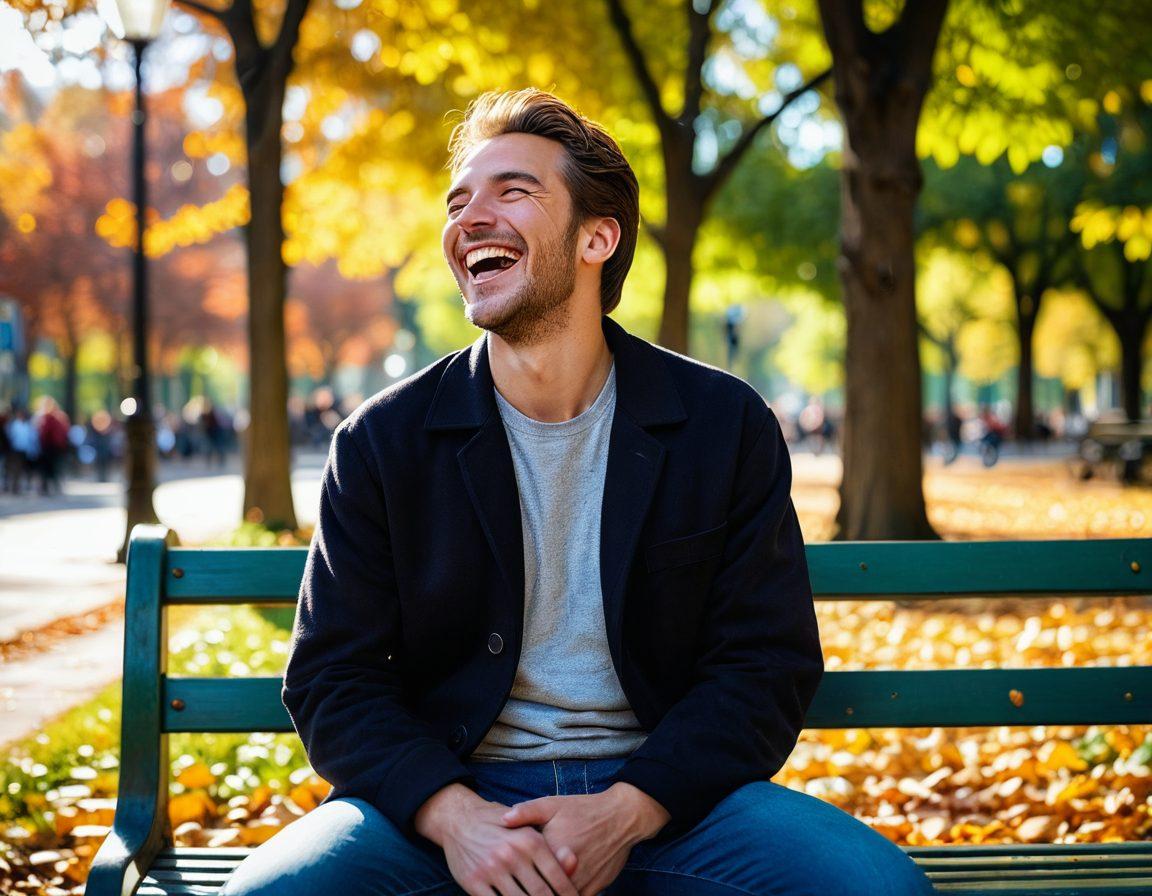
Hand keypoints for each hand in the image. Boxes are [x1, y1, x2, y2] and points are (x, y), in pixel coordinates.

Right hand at [415, 783, 578, 895]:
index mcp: (529, 840)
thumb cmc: (499, 823)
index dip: (569, 894)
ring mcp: (491, 869)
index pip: (557, 876)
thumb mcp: (527, 826)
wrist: (459, 819)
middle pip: (541, 894)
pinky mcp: (474, 882)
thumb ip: (549, 846)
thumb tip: (574, 861)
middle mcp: (512, 855)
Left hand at [500, 784, 669, 895]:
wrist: (622, 818)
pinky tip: (556, 892)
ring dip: (548, 894)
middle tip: (521, 889)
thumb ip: (526, 812)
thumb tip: (502, 820)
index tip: (508, 881)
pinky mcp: (595, 889)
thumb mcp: (553, 804)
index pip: (525, 872)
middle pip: (541, 889)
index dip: (514, 879)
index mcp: (550, 850)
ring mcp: (582, 882)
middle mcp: (566, 870)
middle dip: (529, 890)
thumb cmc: (584, 810)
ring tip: (538, 890)